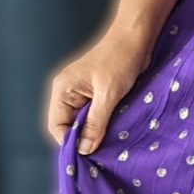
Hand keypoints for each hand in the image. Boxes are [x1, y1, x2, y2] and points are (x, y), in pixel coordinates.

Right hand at [43, 25, 155, 155]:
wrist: (137, 36)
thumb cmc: (120, 59)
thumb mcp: (108, 94)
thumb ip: (95, 123)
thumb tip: (84, 150)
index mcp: (63, 90)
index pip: (57, 127)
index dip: (70, 143)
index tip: (87, 157)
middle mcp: (68, 93)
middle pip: (69, 127)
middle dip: (83, 140)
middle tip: (100, 155)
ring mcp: (82, 94)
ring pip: (83, 123)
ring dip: (95, 133)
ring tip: (109, 145)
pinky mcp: (97, 94)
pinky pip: (95, 116)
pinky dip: (103, 124)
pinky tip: (114, 132)